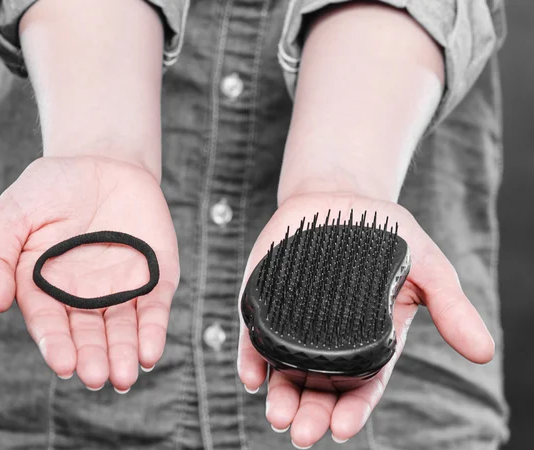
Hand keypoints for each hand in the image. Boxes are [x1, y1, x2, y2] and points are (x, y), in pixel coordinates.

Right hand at [0, 156, 178, 391]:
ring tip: (124, 377)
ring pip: (123, 329)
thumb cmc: (51, 189)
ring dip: (125, 354)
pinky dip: (154, 330)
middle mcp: (84, 295)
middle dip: (93, 358)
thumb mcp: (13, 213)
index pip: (50, 324)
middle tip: (98, 378)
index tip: (64, 364)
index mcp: (47, 288)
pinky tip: (151, 353)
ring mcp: (121, 287)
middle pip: (89, 335)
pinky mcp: (154, 275)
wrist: (101, 161)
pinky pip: (155, 307)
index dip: (56, 345)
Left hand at [237, 192, 493, 446]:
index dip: (353, 410)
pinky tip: (252, 377)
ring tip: (277, 415)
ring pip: (287, 370)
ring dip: (281, 397)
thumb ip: (450, 307)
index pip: (362, 385)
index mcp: (370, 340)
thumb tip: (484, 352)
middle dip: (312, 413)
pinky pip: (256, 336)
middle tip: (303, 433)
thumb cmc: (385, 234)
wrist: (339, 197)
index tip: (343, 429)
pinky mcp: (267, 302)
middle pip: (321, 387)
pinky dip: (252, 359)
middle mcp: (330, 339)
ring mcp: (295, 322)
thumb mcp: (426, 267)